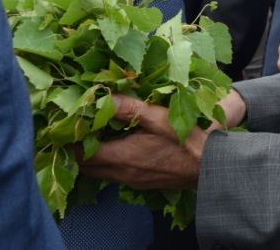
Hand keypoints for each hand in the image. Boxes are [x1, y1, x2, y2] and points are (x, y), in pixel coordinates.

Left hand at [80, 90, 245, 189]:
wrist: (208, 167)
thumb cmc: (184, 140)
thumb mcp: (158, 117)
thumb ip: (128, 108)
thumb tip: (103, 96)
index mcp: (121, 156)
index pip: (81, 154)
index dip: (71, 140)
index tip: (71, 124)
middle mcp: (121, 173)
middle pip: (86, 167)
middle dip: (78, 149)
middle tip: (80, 128)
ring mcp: (131, 180)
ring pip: (100, 172)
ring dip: (94, 157)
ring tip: (98, 135)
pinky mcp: (141, 183)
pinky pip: (114, 175)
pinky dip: (109, 162)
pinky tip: (120, 146)